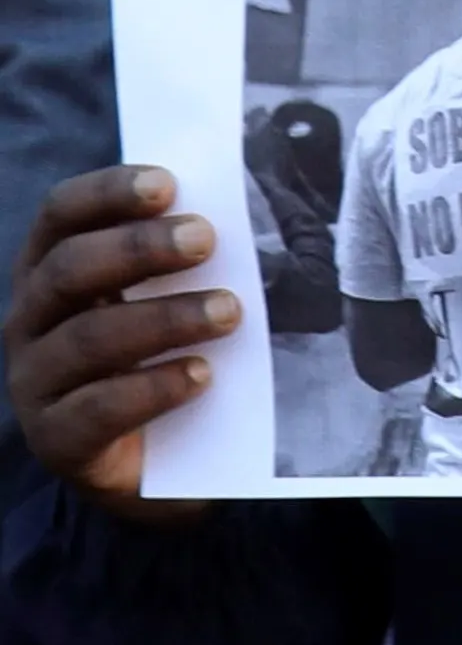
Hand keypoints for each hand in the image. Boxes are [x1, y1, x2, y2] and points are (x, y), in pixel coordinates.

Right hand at [9, 169, 230, 514]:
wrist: (165, 459)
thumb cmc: (169, 352)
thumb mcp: (173, 295)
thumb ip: (188, 256)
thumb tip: (248, 210)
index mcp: (52, 271)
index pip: (61, 216)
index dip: (106, 192)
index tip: (167, 184)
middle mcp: (30, 321)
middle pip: (69, 269)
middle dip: (138, 248)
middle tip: (205, 239)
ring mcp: (35, 382)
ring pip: (85, 339)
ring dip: (163, 317)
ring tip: (228, 311)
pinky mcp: (57, 440)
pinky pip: (97, 409)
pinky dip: (153, 387)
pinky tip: (201, 374)